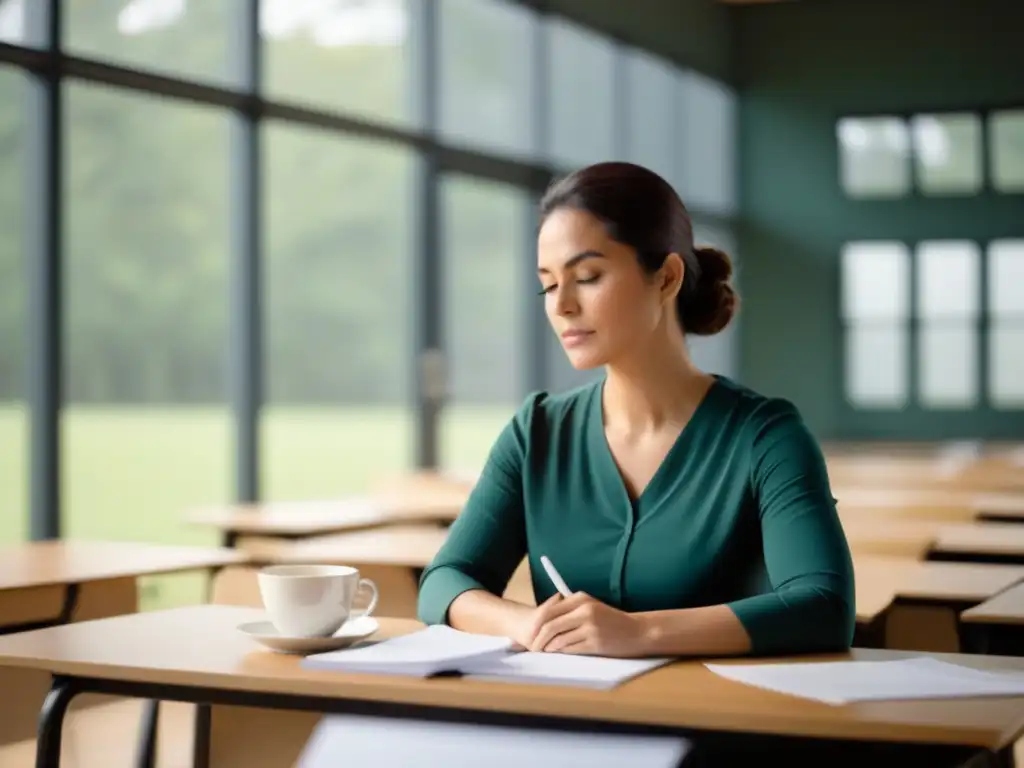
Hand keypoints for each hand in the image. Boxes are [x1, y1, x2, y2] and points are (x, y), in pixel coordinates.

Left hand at [528, 592, 647, 656]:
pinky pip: (570, 649)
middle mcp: (584, 611)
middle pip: (550, 626)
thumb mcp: (590, 606)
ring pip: (559, 639)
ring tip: (544, 652)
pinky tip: (559, 654)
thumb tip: (543, 621)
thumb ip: (570, 610)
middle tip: (533, 648)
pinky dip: (561, 652)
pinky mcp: (595, 642)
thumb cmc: (610, 620)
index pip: (549, 611)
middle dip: (538, 639)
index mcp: (580, 599)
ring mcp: (590, 627)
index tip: (530, 634)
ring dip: (548, 648)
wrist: (636, 631)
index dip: (536, 625)